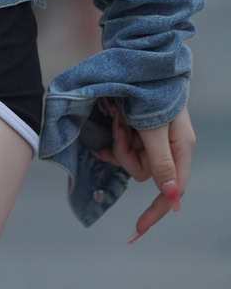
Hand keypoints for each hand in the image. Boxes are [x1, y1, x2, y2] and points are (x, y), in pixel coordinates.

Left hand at [91, 99, 193, 241]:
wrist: (145, 58)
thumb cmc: (154, 91)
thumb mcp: (155, 128)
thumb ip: (162, 163)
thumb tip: (173, 201)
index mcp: (180, 149)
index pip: (171, 192)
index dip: (155, 212)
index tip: (136, 230)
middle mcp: (169, 147)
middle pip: (145, 172)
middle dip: (126, 153)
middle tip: (120, 127)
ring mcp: (155, 138)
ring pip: (132, 158)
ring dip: (120, 140)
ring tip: (117, 116)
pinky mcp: (141, 130)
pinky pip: (126, 145)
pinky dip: (116, 139)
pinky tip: (109, 127)